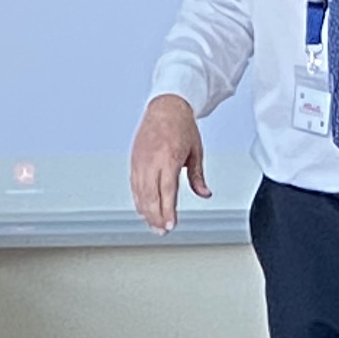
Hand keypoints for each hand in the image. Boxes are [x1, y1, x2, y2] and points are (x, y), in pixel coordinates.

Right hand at [129, 94, 206, 231]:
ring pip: (140, 192)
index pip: (167, 191)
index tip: (171, 224)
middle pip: (151, 196)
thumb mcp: (195, 151)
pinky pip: (134, 185)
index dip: (167, 210)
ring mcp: (140, 160)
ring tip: (153, 225)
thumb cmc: (181, 126)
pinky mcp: (134, 160)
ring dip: (146, 211)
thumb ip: (198, 176)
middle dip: (156, 216)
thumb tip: (205, 194)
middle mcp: (152, 160)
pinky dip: (138, 199)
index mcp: (169, 157)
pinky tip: (143, 210)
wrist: (165, 106)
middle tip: (162, 231)